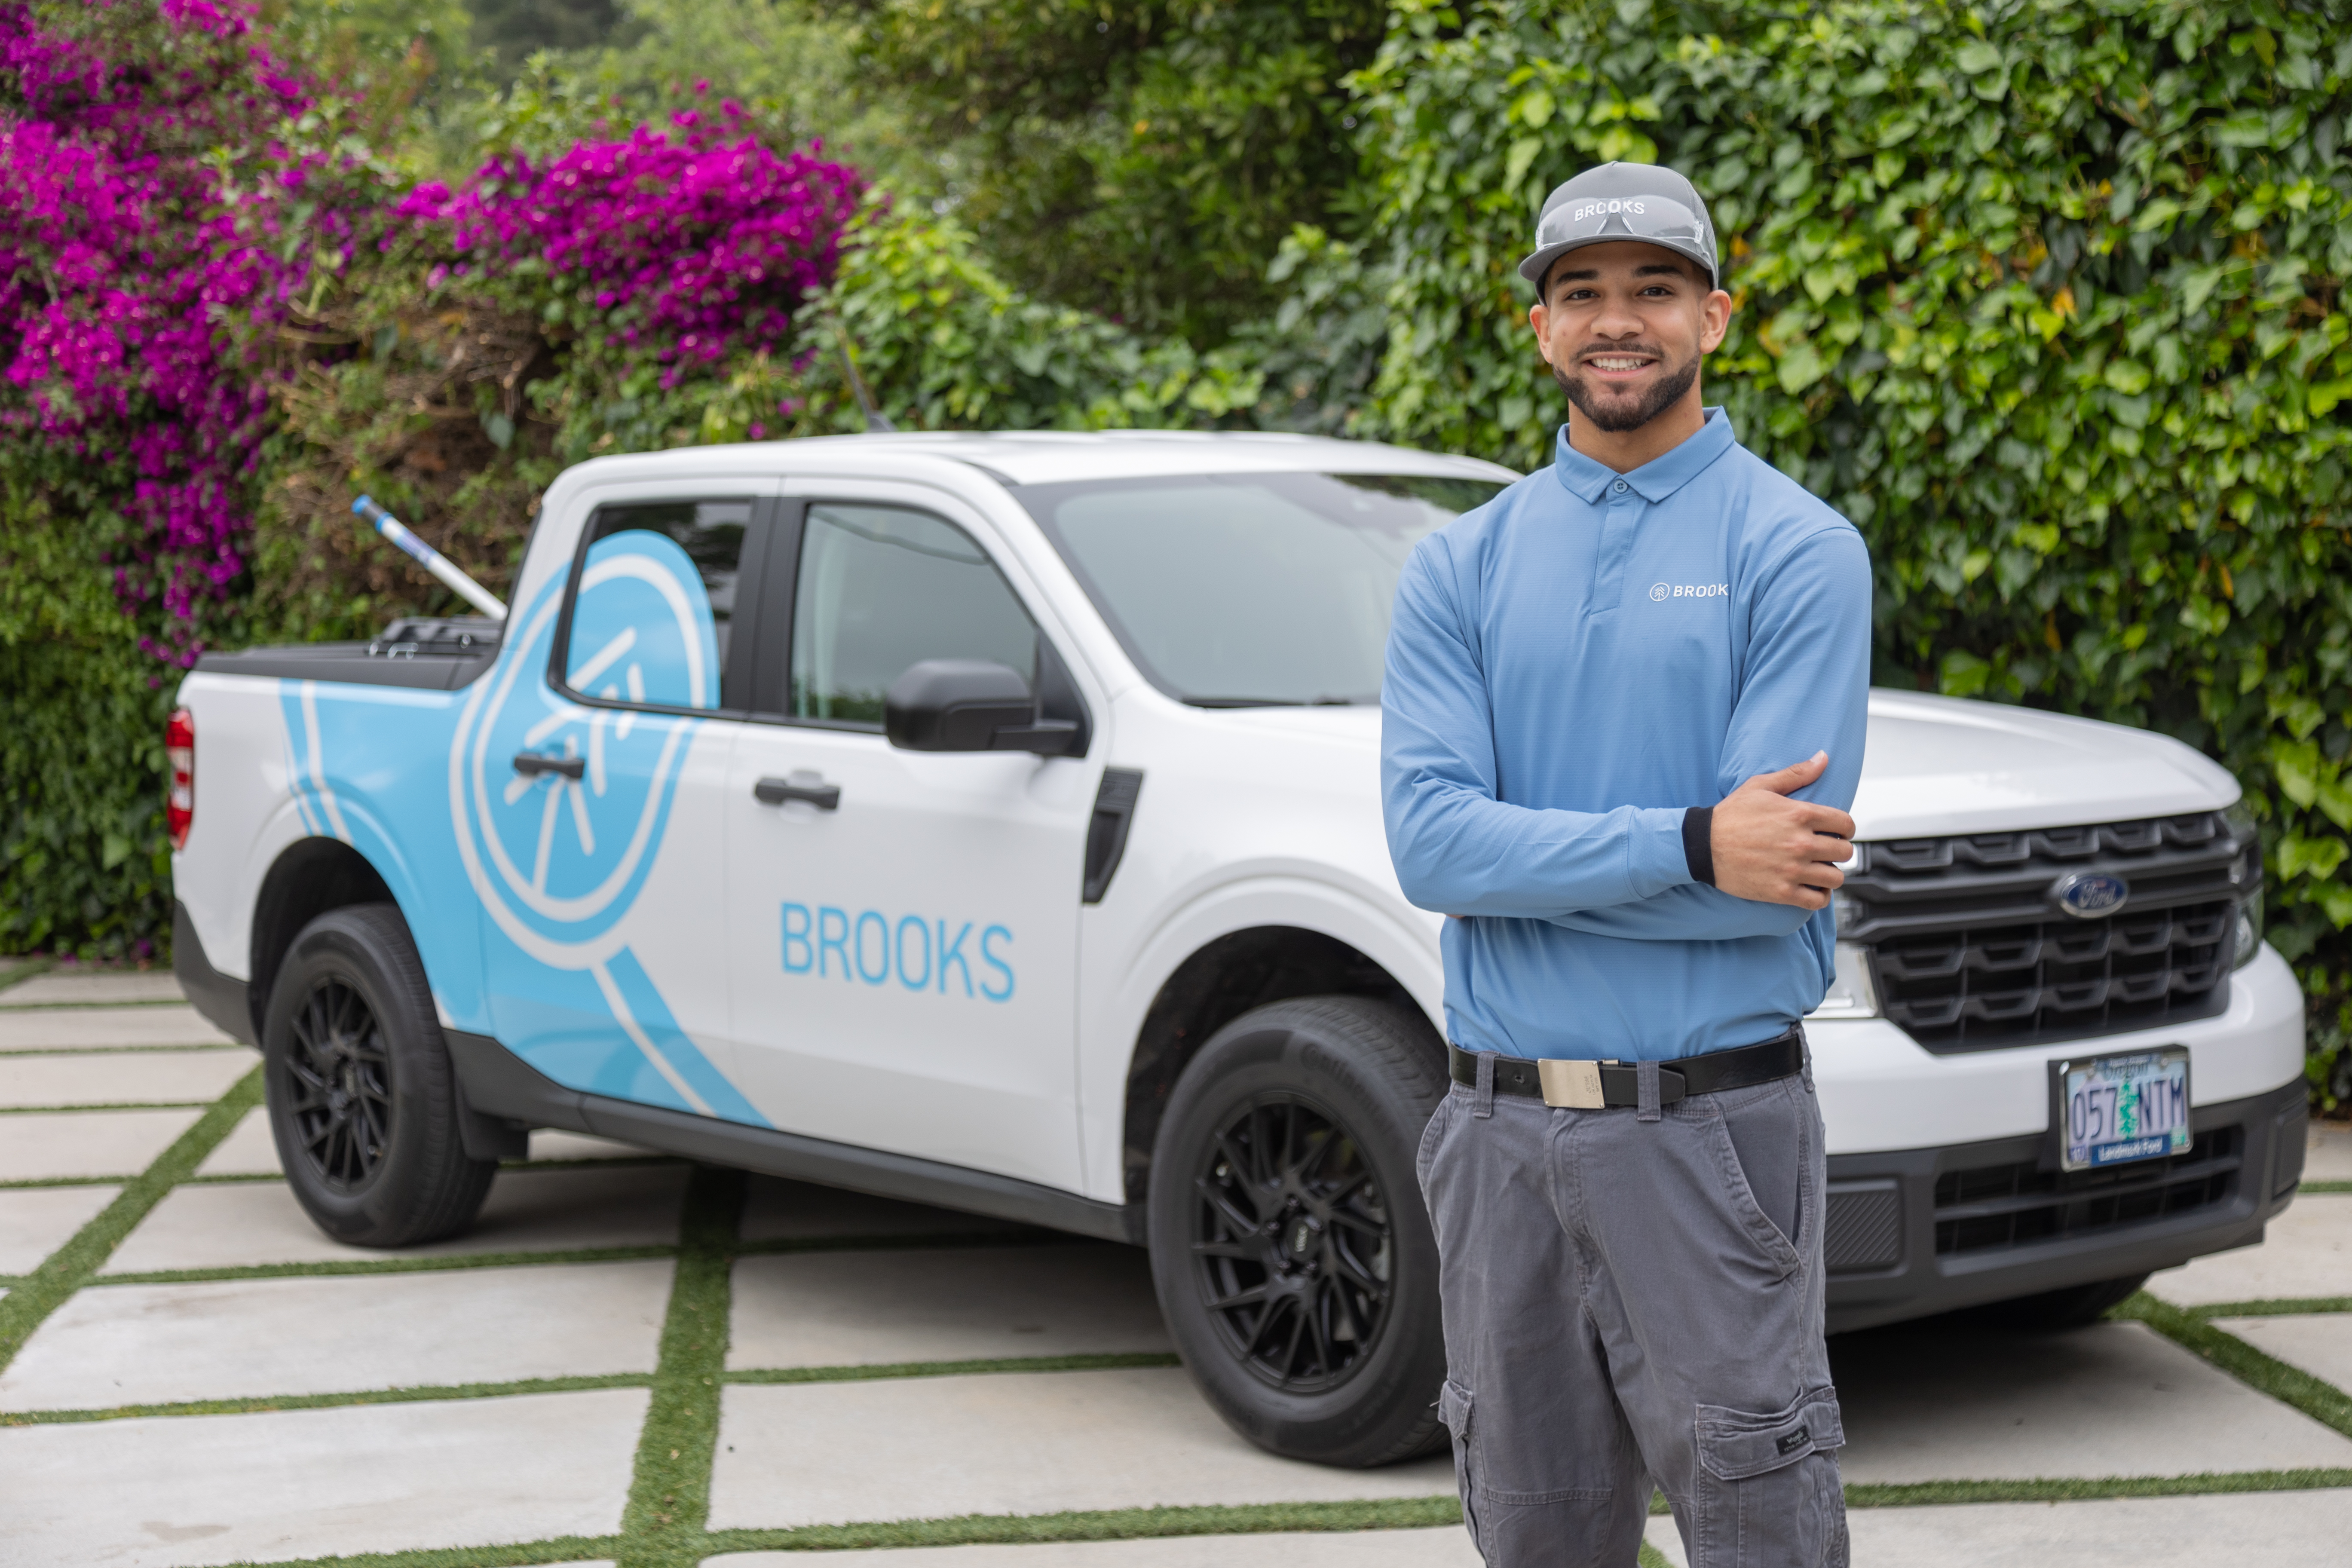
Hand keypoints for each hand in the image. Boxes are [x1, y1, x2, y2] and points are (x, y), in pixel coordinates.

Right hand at [1710, 752, 1854, 908]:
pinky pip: (1818, 899)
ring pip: (1836, 877)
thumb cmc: (1730, 815)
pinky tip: (1812, 887)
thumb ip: (1796, 773)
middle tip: (1826, 850)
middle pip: (1845, 851)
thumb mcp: (1760, 786)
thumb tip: (1822, 757)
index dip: (1845, 828)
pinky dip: (1820, 895)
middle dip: (1839, 850)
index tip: (1837, 832)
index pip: (1845, 824)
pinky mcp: (1781, 892)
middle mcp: (1800, 843)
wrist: (1702, 845)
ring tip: (1819, 869)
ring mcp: (1792, 870)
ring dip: (1830, 873)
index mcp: (1800, 815)